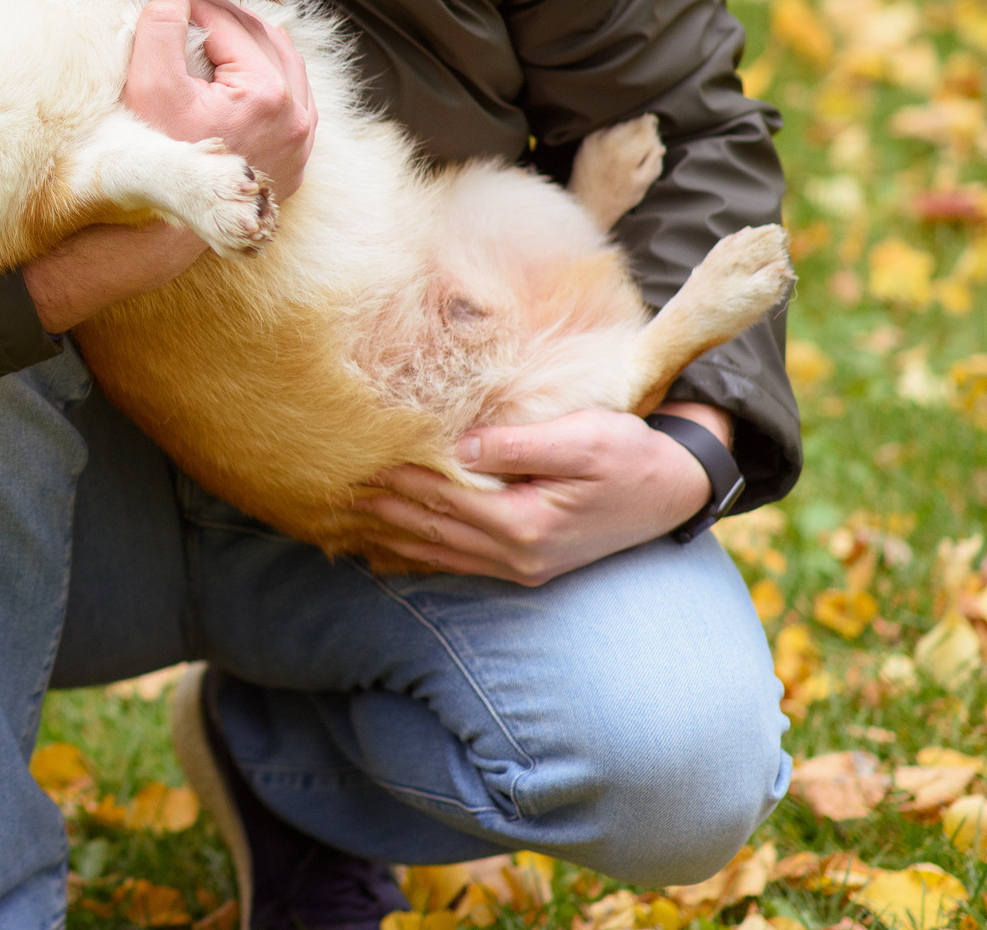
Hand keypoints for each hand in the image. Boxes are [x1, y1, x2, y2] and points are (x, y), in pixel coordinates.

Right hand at [23, 0, 317, 330]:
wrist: (163, 230)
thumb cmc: (152, 159)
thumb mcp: (146, 88)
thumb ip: (159, 32)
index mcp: (266, 95)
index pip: (232, 24)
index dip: (195, 1)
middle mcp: (298, 117)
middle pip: (266, 37)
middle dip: (224, 15)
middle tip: (186, 2)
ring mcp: (303, 140)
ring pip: (285, 63)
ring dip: (249, 39)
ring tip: (209, 28)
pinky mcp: (299, 156)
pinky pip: (291, 95)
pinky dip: (264, 72)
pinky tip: (232, 66)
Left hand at [354, 405, 727, 584]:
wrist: (674, 488)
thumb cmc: (630, 455)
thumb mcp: (582, 439)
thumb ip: (519, 446)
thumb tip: (460, 448)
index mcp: (526, 525)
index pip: (443, 500)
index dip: (398, 480)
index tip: (358, 462)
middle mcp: (518, 555)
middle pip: (431, 531)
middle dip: (380, 511)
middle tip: (331, 492)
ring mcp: (521, 566)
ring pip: (438, 554)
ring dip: (390, 537)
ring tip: (344, 520)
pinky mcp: (526, 564)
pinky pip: (458, 563)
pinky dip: (418, 556)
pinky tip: (387, 551)